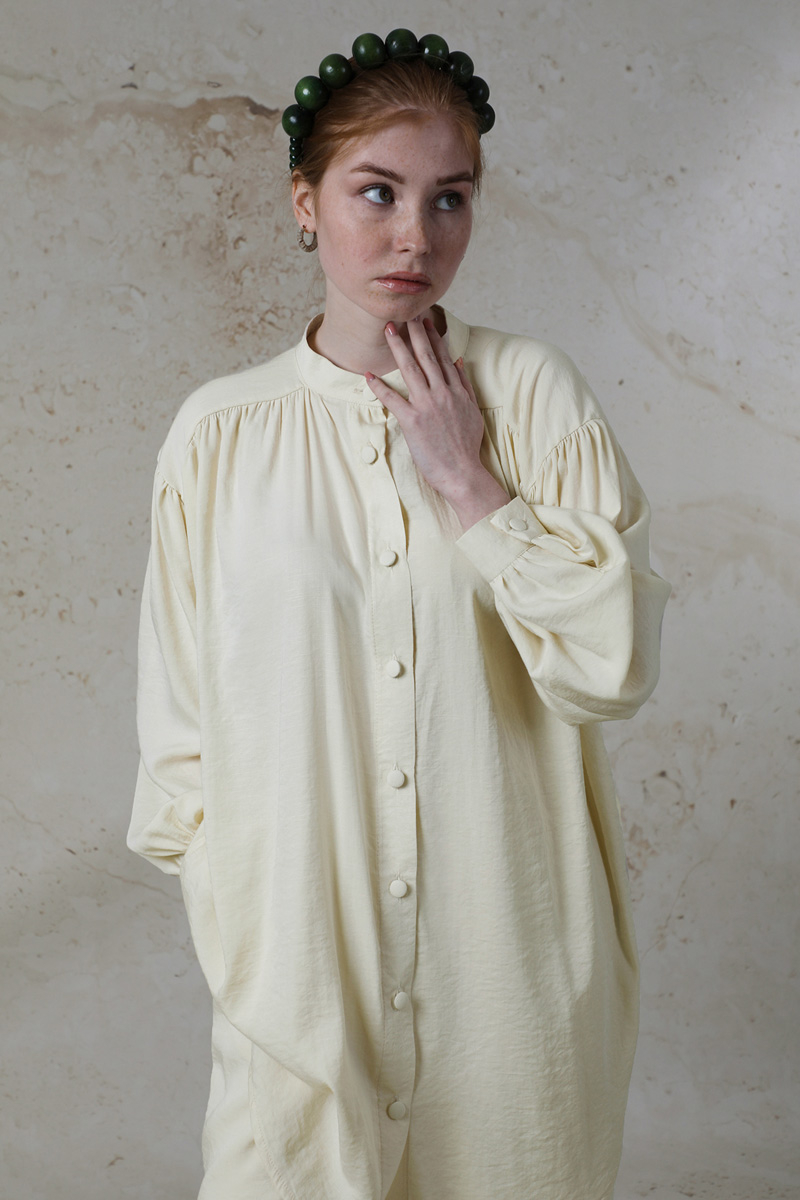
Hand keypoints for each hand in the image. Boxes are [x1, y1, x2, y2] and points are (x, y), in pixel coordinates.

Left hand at [364, 316, 488, 504]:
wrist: (463, 473)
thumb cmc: (467, 447)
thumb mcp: (473, 411)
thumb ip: (465, 385)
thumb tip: (458, 360)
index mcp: (456, 391)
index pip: (442, 358)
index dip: (433, 337)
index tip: (426, 320)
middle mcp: (442, 394)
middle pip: (426, 357)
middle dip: (415, 333)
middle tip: (404, 313)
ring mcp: (427, 406)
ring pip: (410, 370)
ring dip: (398, 347)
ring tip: (388, 330)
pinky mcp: (413, 421)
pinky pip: (392, 399)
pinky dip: (379, 386)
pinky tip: (368, 374)